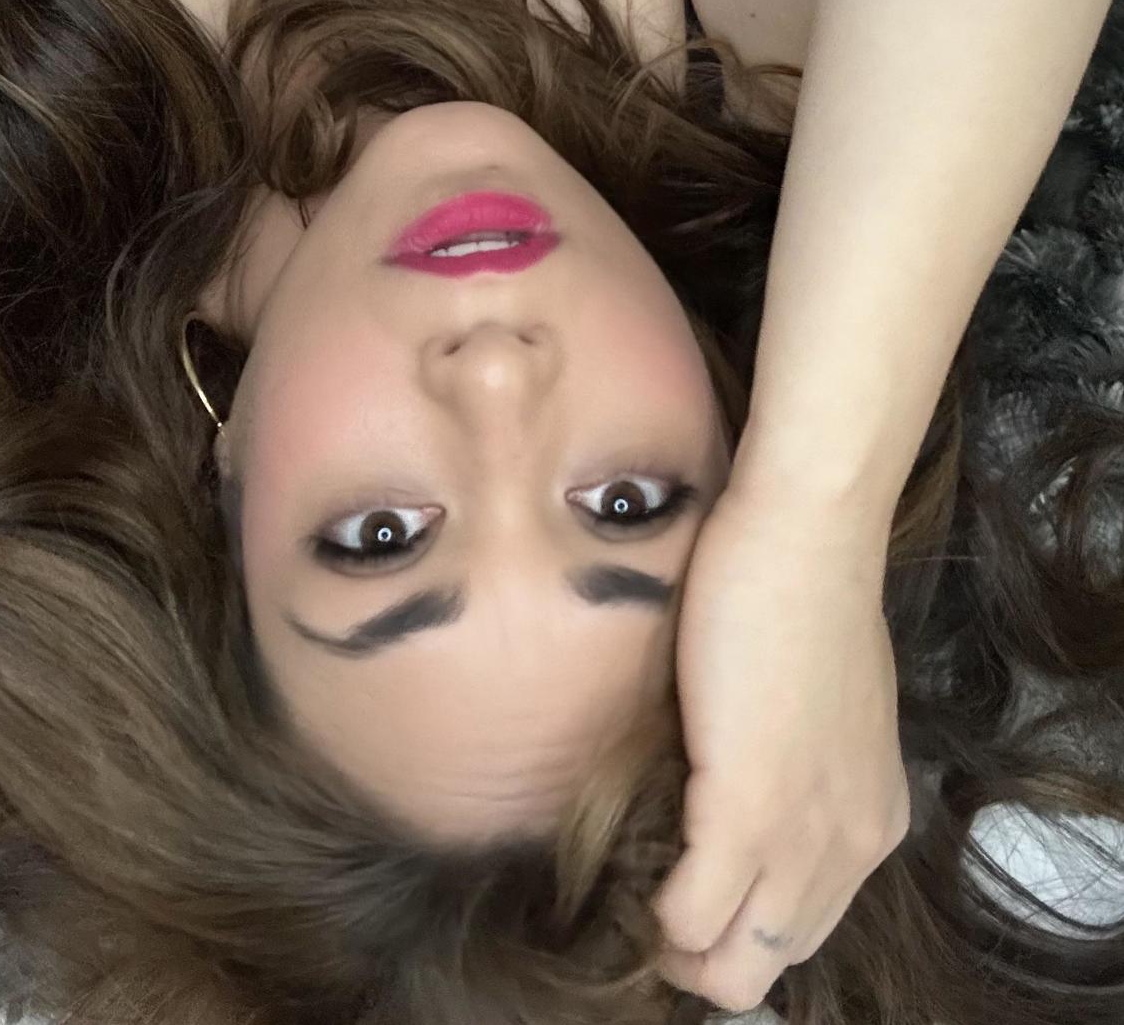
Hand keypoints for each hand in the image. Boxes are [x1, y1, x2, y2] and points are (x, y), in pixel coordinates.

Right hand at [654, 485, 909, 1012]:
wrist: (804, 534)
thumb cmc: (799, 593)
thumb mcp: (817, 706)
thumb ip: (796, 766)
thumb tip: (736, 785)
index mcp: (868, 821)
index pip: (801, 929)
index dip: (738, 925)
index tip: (690, 885)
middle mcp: (849, 847)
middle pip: (770, 966)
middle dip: (703, 951)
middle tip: (656, 891)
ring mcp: (802, 836)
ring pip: (733, 970)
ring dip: (676, 942)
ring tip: (641, 886)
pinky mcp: (747, 809)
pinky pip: (689, 917)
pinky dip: (656, 912)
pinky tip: (637, 866)